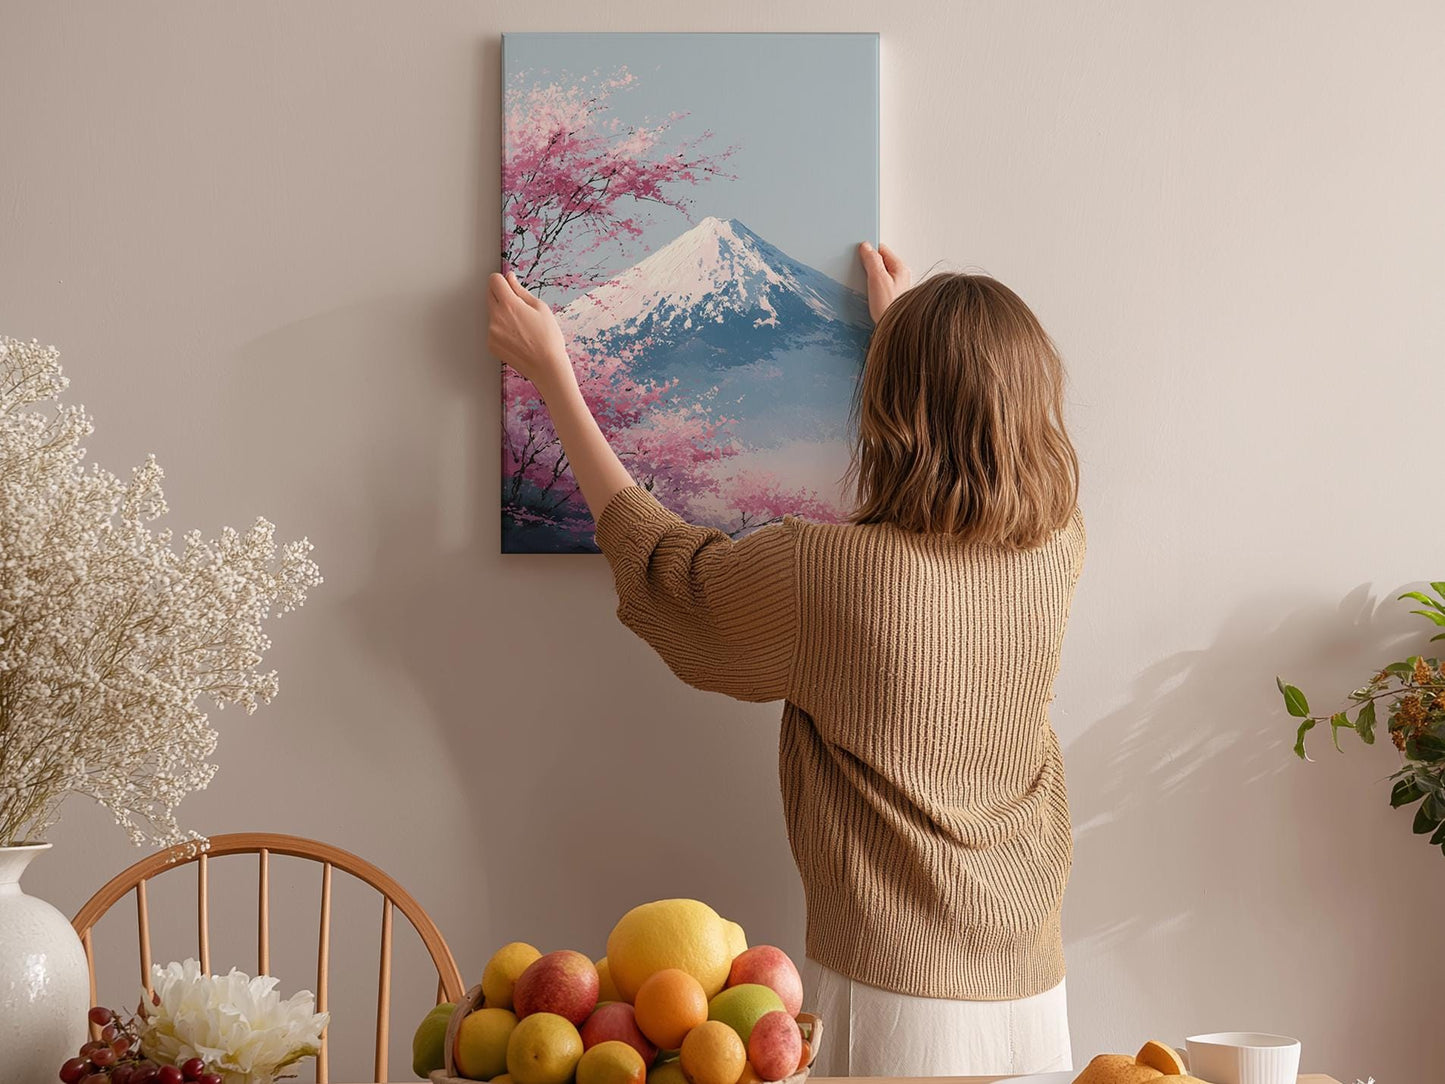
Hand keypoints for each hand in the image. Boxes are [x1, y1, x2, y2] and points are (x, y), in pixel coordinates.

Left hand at [487, 271, 573, 393]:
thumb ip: (520, 290)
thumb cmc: (548, 338)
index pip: (494, 280)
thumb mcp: (540, 308)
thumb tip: (510, 278)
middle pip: (489, 294)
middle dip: (501, 294)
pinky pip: (493, 329)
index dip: (502, 280)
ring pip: (492, 313)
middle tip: (518, 306)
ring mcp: (491, 332)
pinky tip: (517, 337)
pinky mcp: (491, 344)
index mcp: (509, 304)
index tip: (509, 284)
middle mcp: (496, 317)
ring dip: (502, 313)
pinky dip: (501, 329)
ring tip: (521, 326)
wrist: (547, 367)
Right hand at [858, 241, 911, 321]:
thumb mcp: (878, 280)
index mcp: (900, 268)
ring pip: (878, 274)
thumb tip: (866, 246)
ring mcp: (896, 287)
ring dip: (868, 278)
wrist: (896, 331)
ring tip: (863, 285)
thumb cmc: (889, 308)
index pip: (882, 249)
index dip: (868, 250)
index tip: (857, 254)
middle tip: (859, 271)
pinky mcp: (890, 297)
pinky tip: (867, 295)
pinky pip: (878, 286)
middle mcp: (900, 276)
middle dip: (867, 265)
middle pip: (880, 262)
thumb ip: (872, 260)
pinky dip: (871, 288)